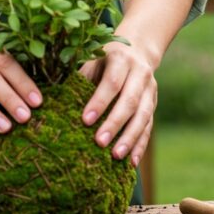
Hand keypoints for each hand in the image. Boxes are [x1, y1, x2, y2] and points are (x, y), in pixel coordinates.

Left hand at [79, 40, 156, 167]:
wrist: (137, 51)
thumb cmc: (105, 60)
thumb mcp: (93, 60)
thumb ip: (82, 78)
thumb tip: (60, 102)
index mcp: (121, 59)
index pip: (112, 82)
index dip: (100, 102)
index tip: (85, 120)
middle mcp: (140, 74)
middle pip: (130, 101)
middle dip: (115, 123)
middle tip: (99, 142)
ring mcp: (150, 90)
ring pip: (143, 116)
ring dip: (130, 138)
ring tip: (116, 156)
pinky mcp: (154, 105)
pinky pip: (149, 127)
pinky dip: (140, 145)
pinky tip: (132, 162)